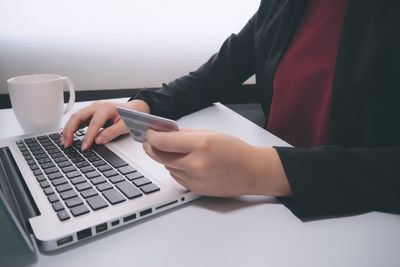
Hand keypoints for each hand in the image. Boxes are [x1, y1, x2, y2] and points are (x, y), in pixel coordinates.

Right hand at [62, 99, 149, 149]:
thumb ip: (112, 133)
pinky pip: (78, 120)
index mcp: (106, 108)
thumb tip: (98, 140)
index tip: (84, 147)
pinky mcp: (91, 114)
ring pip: (76, 117)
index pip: (93, 123)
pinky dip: (72, 128)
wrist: (134, 109)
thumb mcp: (125, 126)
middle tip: (67, 144)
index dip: (88, 136)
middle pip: (78, 116)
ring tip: (64, 142)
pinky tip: (68, 136)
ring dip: (68, 129)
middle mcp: (97, 106)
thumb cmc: (131, 116)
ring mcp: (93, 109)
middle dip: (70, 130)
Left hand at [143, 129, 291, 196]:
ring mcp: (195, 179)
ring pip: (167, 167)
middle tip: (149, 141)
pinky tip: (186, 163)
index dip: (151, 136)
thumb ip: (185, 134)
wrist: (252, 172)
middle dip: (151, 147)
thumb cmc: (235, 151)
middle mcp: (196, 164)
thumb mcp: (210, 134)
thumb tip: (165, 132)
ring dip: (166, 158)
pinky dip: (176, 169)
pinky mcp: (195, 190)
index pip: (163, 142)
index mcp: (200, 145)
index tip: (148, 132)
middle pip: (160, 156)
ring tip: (176, 151)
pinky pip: (176, 177)